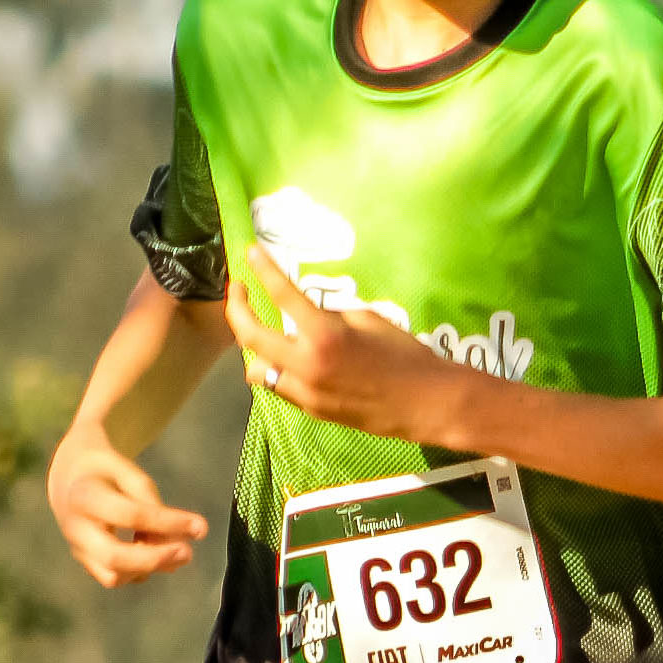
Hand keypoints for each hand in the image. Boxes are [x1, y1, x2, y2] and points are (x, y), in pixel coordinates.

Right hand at [49, 428, 207, 587]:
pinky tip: (158, 552)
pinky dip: (141, 570)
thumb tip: (179, 541)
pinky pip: (115, 577)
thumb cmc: (106, 470)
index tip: (200, 527)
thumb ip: (151, 503)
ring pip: (114, 575)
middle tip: (188, 553)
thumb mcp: (128, 472)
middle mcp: (75, 528)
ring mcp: (77, 549)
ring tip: (177, 550)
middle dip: (155, 559)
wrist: (70, 477)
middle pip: (114, 557)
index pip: (130, 515)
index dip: (168, 523)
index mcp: (84, 496)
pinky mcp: (86, 562)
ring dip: (150, 567)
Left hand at [227, 247, 463, 443]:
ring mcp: (306, 392)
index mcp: (325, 334)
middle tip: (237, 291)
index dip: (263, 269)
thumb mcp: (369, 320)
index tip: (250, 252)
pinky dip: (278, 370)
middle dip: (236, 309)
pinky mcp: (312, 410)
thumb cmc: (405, 355)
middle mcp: (307, 365)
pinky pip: (280, 388)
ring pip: (257, 369)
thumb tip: (310, 315)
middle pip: (250, 336)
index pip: (282, 294)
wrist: (425, 403)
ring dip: (256, 349)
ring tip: (265, 334)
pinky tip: (289, 360)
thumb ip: (331, 316)